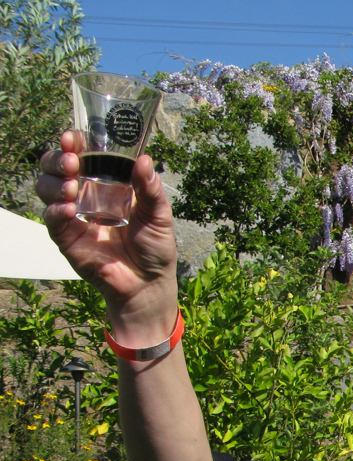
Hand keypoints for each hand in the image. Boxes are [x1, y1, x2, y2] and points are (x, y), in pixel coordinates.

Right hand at [37, 130, 178, 335]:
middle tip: (70, 161)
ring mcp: (73, 216)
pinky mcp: (66, 238)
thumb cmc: (154, 247)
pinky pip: (51, 219)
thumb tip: (144, 159)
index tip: (73, 137)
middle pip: (56, 168)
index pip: (82, 157)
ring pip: (46, 188)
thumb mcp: (158, 215)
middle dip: (57, 159)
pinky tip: (69, 209)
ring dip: (54, 183)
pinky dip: (55, 210)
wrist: (148, 284)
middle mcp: (85, 196)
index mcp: (106, 185)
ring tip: (71, 187)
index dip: (73, 144)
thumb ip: (150, 189)